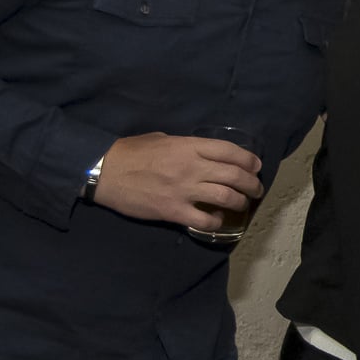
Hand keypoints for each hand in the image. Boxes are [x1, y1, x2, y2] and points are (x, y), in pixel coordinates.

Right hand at [91, 132, 262, 230]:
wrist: (104, 171)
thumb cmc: (130, 152)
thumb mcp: (161, 138)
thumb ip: (184, 144)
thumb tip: (200, 151)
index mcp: (190, 146)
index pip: (230, 152)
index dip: (249, 160)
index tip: (255, 166)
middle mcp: (192, 167)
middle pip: (234, 176)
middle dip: (252, 183)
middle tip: (256, 189)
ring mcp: (184, 190)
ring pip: (226, 197)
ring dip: (240, 202)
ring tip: (243, 204)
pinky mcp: (173, 211)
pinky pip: (204, 220)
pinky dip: (215, 221)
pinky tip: (216, 220)